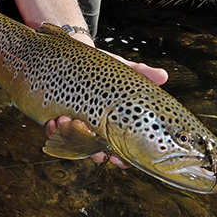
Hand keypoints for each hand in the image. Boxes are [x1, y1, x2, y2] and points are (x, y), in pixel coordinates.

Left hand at [46, 57, 167, 168]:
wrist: (72, 56)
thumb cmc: (102, 69)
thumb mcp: (121, 70)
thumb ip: (140, 73)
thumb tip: (163, 75)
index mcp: (116, 126)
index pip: (124, 152)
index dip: (122, 161)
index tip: (117, 158)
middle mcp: (97, 131)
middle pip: (98, 154)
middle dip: (93, 152)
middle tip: (90, 136)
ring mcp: (77, 128)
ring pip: (74, 146)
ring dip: (70, 138)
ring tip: (66, 120)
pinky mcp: (58, 121)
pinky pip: (54, 135)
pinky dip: (53, 131)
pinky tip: (53, 121)